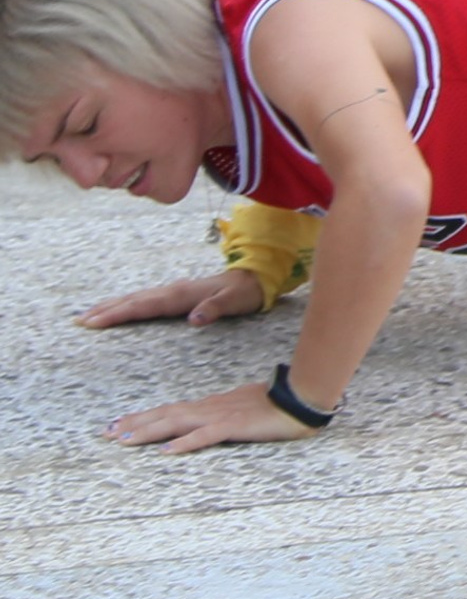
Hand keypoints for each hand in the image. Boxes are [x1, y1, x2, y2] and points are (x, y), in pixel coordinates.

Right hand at [77, 269, 264, 328]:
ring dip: (111, 306)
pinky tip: (116, 309)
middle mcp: (173, 290)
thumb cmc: (245, 292)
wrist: (255, 276)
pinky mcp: (175, 293)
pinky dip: (126, 304)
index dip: (119, 313)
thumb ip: (215, 309)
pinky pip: (144, 299)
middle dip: (105, 310)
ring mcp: (172, 290)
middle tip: (79, 322)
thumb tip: (194, 319)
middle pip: (133, 300)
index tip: (95, 321)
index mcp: (181, 294)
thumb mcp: (235, 301)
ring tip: (87, 316)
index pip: (144, 306)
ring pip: (136, 298)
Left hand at [106, 377, 321, 455]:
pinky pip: (205, 435)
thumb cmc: (278, 404)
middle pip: (166, 415)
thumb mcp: (245, 407)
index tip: (119, 423)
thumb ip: (225, 414)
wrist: (303, 397)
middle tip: (106, 432)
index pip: (171, 410)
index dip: (144, 417)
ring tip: (124, 439)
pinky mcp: (235, 426)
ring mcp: (221, 416)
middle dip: (135, 424)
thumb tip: (210, 422)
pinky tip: (167, 451)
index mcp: (212, 405)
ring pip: (177, 423)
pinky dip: (184, 443)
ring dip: (149, 431)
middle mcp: (210, 408)